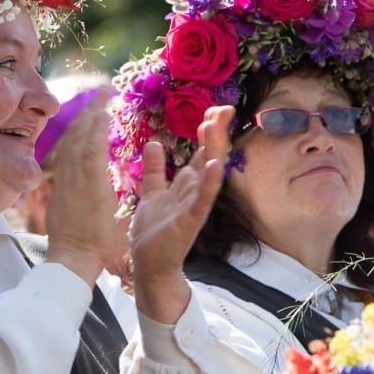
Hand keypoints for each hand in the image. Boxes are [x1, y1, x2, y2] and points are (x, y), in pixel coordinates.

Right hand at [45, 92, 117, 287]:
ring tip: (102, 93)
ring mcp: (75, 178)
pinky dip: (96, 131)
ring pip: (80, 137)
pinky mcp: (88, 184)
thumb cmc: (78, 241)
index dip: (78, 125)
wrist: (73, 256)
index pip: (70, 146)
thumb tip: (80, 188)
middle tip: (96, 91)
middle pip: (73, 134)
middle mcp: (67, 175)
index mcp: (65, 181)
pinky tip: (104, 114)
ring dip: (91, 113)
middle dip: (84, 111)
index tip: (88, 108)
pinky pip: (91, 151)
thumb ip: (77, 194)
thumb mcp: (73, 210)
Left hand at [131, 105, 233, 322]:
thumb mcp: (152, 193)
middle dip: (216, 132)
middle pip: (210, 156)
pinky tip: (216, 166)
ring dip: (214, 150)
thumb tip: (154, 143)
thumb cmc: (154, 232)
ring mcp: (195, 206)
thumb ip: (156, 170)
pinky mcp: (190, 221)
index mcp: (187, 184)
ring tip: (217, 126)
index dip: (208, 130)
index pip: (202, 151)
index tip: (214, 109)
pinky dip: (210, 182)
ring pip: (209, 173)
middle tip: (224, 109)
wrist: (149, 264)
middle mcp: (195, 191)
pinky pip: (203, 199)